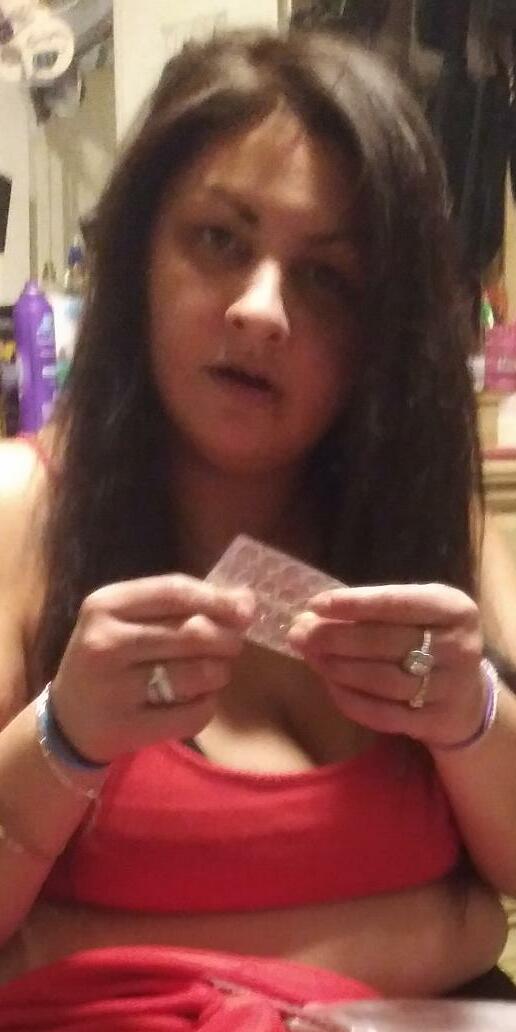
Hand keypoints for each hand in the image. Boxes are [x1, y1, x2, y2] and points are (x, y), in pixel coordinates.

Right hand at [49, 574, 254, 763]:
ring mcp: (115, 689)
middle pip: (193, 633)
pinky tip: (197, 700)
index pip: (174, 592)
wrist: (68, 720)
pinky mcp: (129, 728)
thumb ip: (180, 604)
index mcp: (104, 605)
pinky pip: (194, 714)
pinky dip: (208, 705)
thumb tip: (245, 600)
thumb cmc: (110, 658)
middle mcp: (105, 643)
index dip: (218, 599)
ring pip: (198, 673)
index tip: (248, 608)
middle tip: (232, 645)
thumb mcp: (128, 619)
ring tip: (214, 672)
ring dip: (220, 672)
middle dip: (226, 639)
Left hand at [287, 583, 485, 748]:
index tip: (315, 605)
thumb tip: (314, 614)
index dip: (354, 604)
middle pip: (386, 642)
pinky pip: (383, 713)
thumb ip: (375, 609)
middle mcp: (459, 647)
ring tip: (311, 657)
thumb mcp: (418, 613)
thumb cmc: (430, 641)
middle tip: (300, 634)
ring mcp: (450, 689)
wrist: (467, 697)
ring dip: (338, 668)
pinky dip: (349, 699)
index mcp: (455, 609)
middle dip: (335, 637)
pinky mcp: (434, 723)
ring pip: (382, 680)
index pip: (399, 603)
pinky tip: (329, 683)